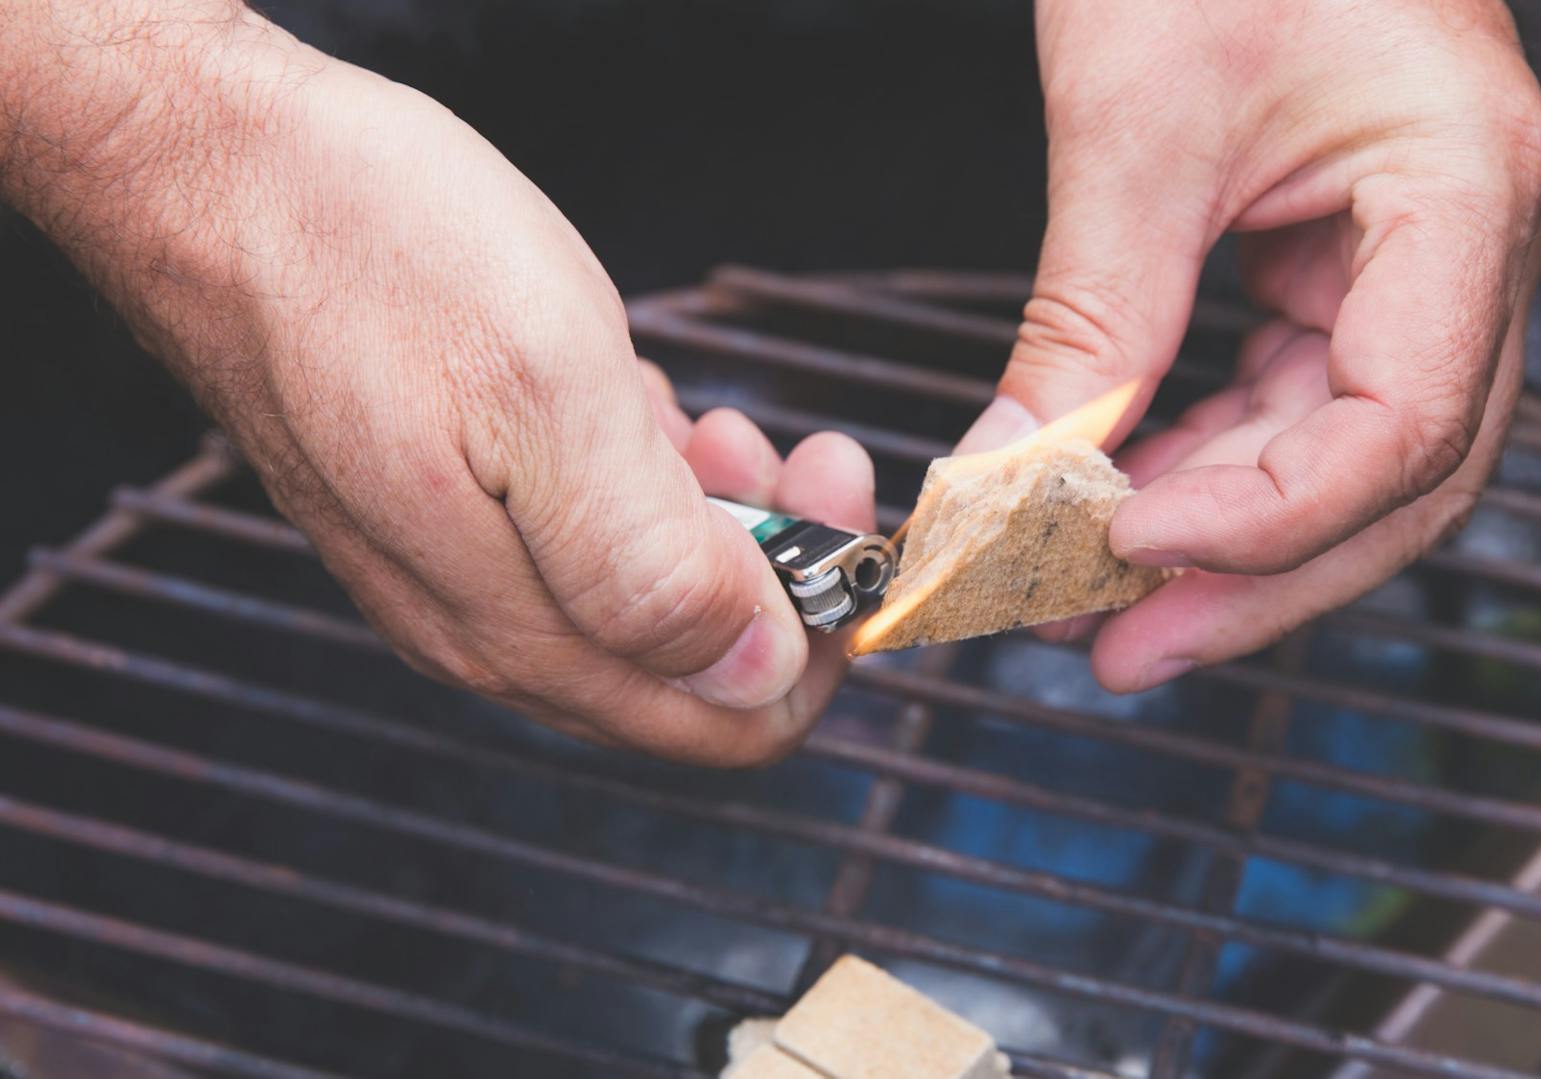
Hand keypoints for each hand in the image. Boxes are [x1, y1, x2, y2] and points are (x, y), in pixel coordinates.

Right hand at [1, 2, 872, 762]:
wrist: (214, 171)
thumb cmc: (374, 257)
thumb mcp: (547, 400)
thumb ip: (652, 564)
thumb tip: (756, 675)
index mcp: (523, 632)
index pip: (726, 724)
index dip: (818, 644)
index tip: (844, 529)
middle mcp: (489, 629)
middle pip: (693, 666)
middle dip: (776, 566)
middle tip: (795, 448)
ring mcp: (459, 571)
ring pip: (645, 593)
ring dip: (712, 514)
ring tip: (711, 411)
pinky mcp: (444, 509)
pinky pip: (588, 533)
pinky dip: (644, 477)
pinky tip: (631, 398)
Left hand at [962, 0, 1540, 691]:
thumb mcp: (1137, 121)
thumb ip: (1089, 316)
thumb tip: (1009, 474)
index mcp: (1466, 192)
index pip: (1405, 426)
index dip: (1269, 517)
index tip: (1125, 545)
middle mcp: (1471, 248)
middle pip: (1393, 481)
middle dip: (1249, 578)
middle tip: (1111, 648)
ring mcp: (1418, 266)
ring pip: (1342, 462)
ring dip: (1218, 541)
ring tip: (1088, 603)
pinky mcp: (1347, 272)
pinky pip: (1291, 406)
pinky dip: (1204, 465)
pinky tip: (1114, 510)